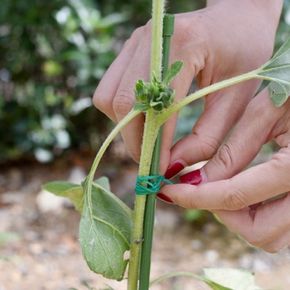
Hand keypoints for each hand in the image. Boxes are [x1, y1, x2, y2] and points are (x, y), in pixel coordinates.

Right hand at [93, 0, 280, 172]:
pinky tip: (145, 118)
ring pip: (108, 97)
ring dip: (125, 126)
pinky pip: (111, 89)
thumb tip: (174, 165)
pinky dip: (123, 112)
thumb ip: (207, 137)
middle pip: (122, 103)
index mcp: (184, 44)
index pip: (156, 107)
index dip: (155, 144)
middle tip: (152, 160)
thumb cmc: (245, 53)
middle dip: (134, 140)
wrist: (237, 16)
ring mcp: (136, 42)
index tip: (161, 170)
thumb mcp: (237, 99)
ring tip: (150, 139)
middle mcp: (151, 39)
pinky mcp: (130, 49)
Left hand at [161, 90, 289, 252]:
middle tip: (200, 188)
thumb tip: (195, 181)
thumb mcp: (266, 113)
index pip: (234, 195)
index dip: (195, 196)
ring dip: (240, 217)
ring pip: (273, 234)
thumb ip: (233, 150)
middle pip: (260, 231)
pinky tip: (243, 187)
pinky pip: (282, 223)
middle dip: (222, 213)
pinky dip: (257, 213)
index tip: (168, 191)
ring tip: (221, 186)